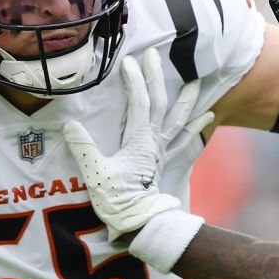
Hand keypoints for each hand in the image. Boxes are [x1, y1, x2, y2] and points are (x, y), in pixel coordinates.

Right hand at [63, 49, 213, 241]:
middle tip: (156, 55)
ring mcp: (163, 151)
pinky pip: (186, 140)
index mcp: (140, 139)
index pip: (139, 102)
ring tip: (197, 81)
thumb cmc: (118, 199)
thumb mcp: (95, 173)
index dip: (134, 80)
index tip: (129, 61)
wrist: (141, 224)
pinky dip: (197, 126)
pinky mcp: (166, 162)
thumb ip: (83, 147)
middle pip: (160, 102)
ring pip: (180, 119)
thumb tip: (69, 124)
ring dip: (187, 99)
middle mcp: (155, 141)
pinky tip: (208, 116)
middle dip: (157, 77)